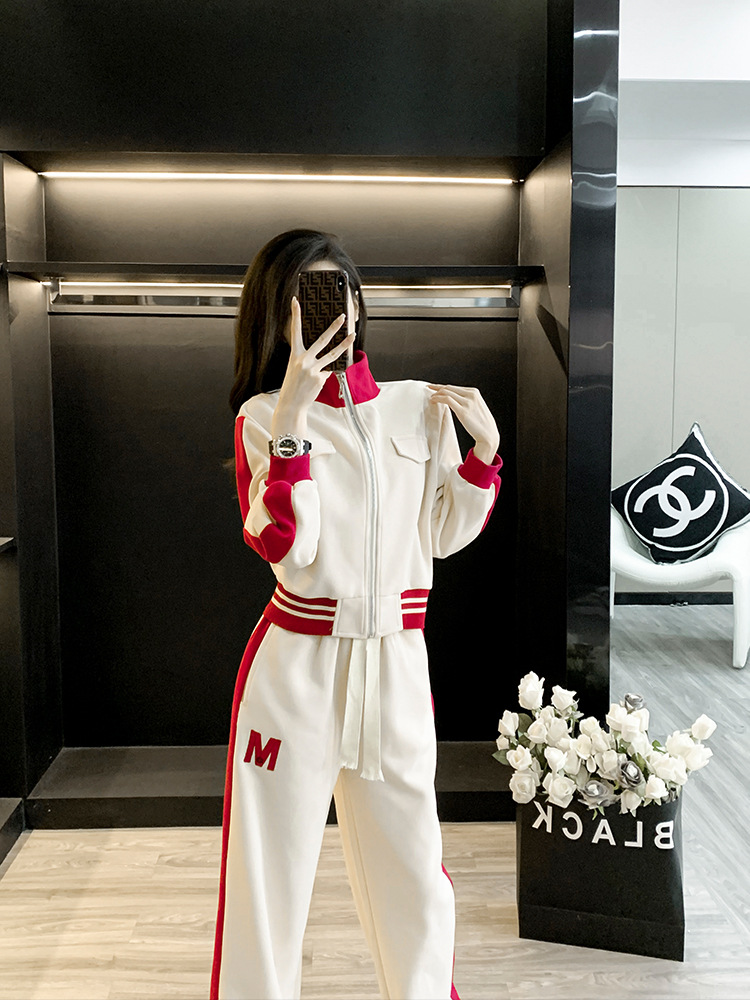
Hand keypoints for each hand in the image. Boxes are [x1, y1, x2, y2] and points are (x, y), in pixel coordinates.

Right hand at [271, 297, 354, 437]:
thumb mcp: (295, 368)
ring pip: (333, 354)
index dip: (295, 315)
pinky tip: (316, 382)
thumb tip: (325, 356)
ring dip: (344, 344)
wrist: (291, 405)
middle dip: (334, 327)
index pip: (295, 331)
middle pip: (322, 339)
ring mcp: (313, 369)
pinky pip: (328, 371)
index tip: (296, 301)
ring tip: (352, 335)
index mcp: (294, 355)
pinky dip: (325, 374)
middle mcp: (304, 360)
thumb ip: (308, 359)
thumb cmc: (293, 385)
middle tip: (342, 317)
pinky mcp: (321, 378)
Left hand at [427, 383, 499, 464]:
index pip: (454, 387)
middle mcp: (471, 395)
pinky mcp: (463, 411)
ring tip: (431, 398)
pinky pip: (447, 400)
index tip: (435, 387)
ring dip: (436, 394)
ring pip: (447, 392)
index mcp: (474, 392)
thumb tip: (454, 399)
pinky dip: (438, 398)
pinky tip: (433, 401)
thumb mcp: (476, 407)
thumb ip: (467, 401)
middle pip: (449, 388)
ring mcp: (467, 402)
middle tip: (429, 389)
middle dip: (437, 388)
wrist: (488, 434)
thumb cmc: (481, 423)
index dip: (442, 387)